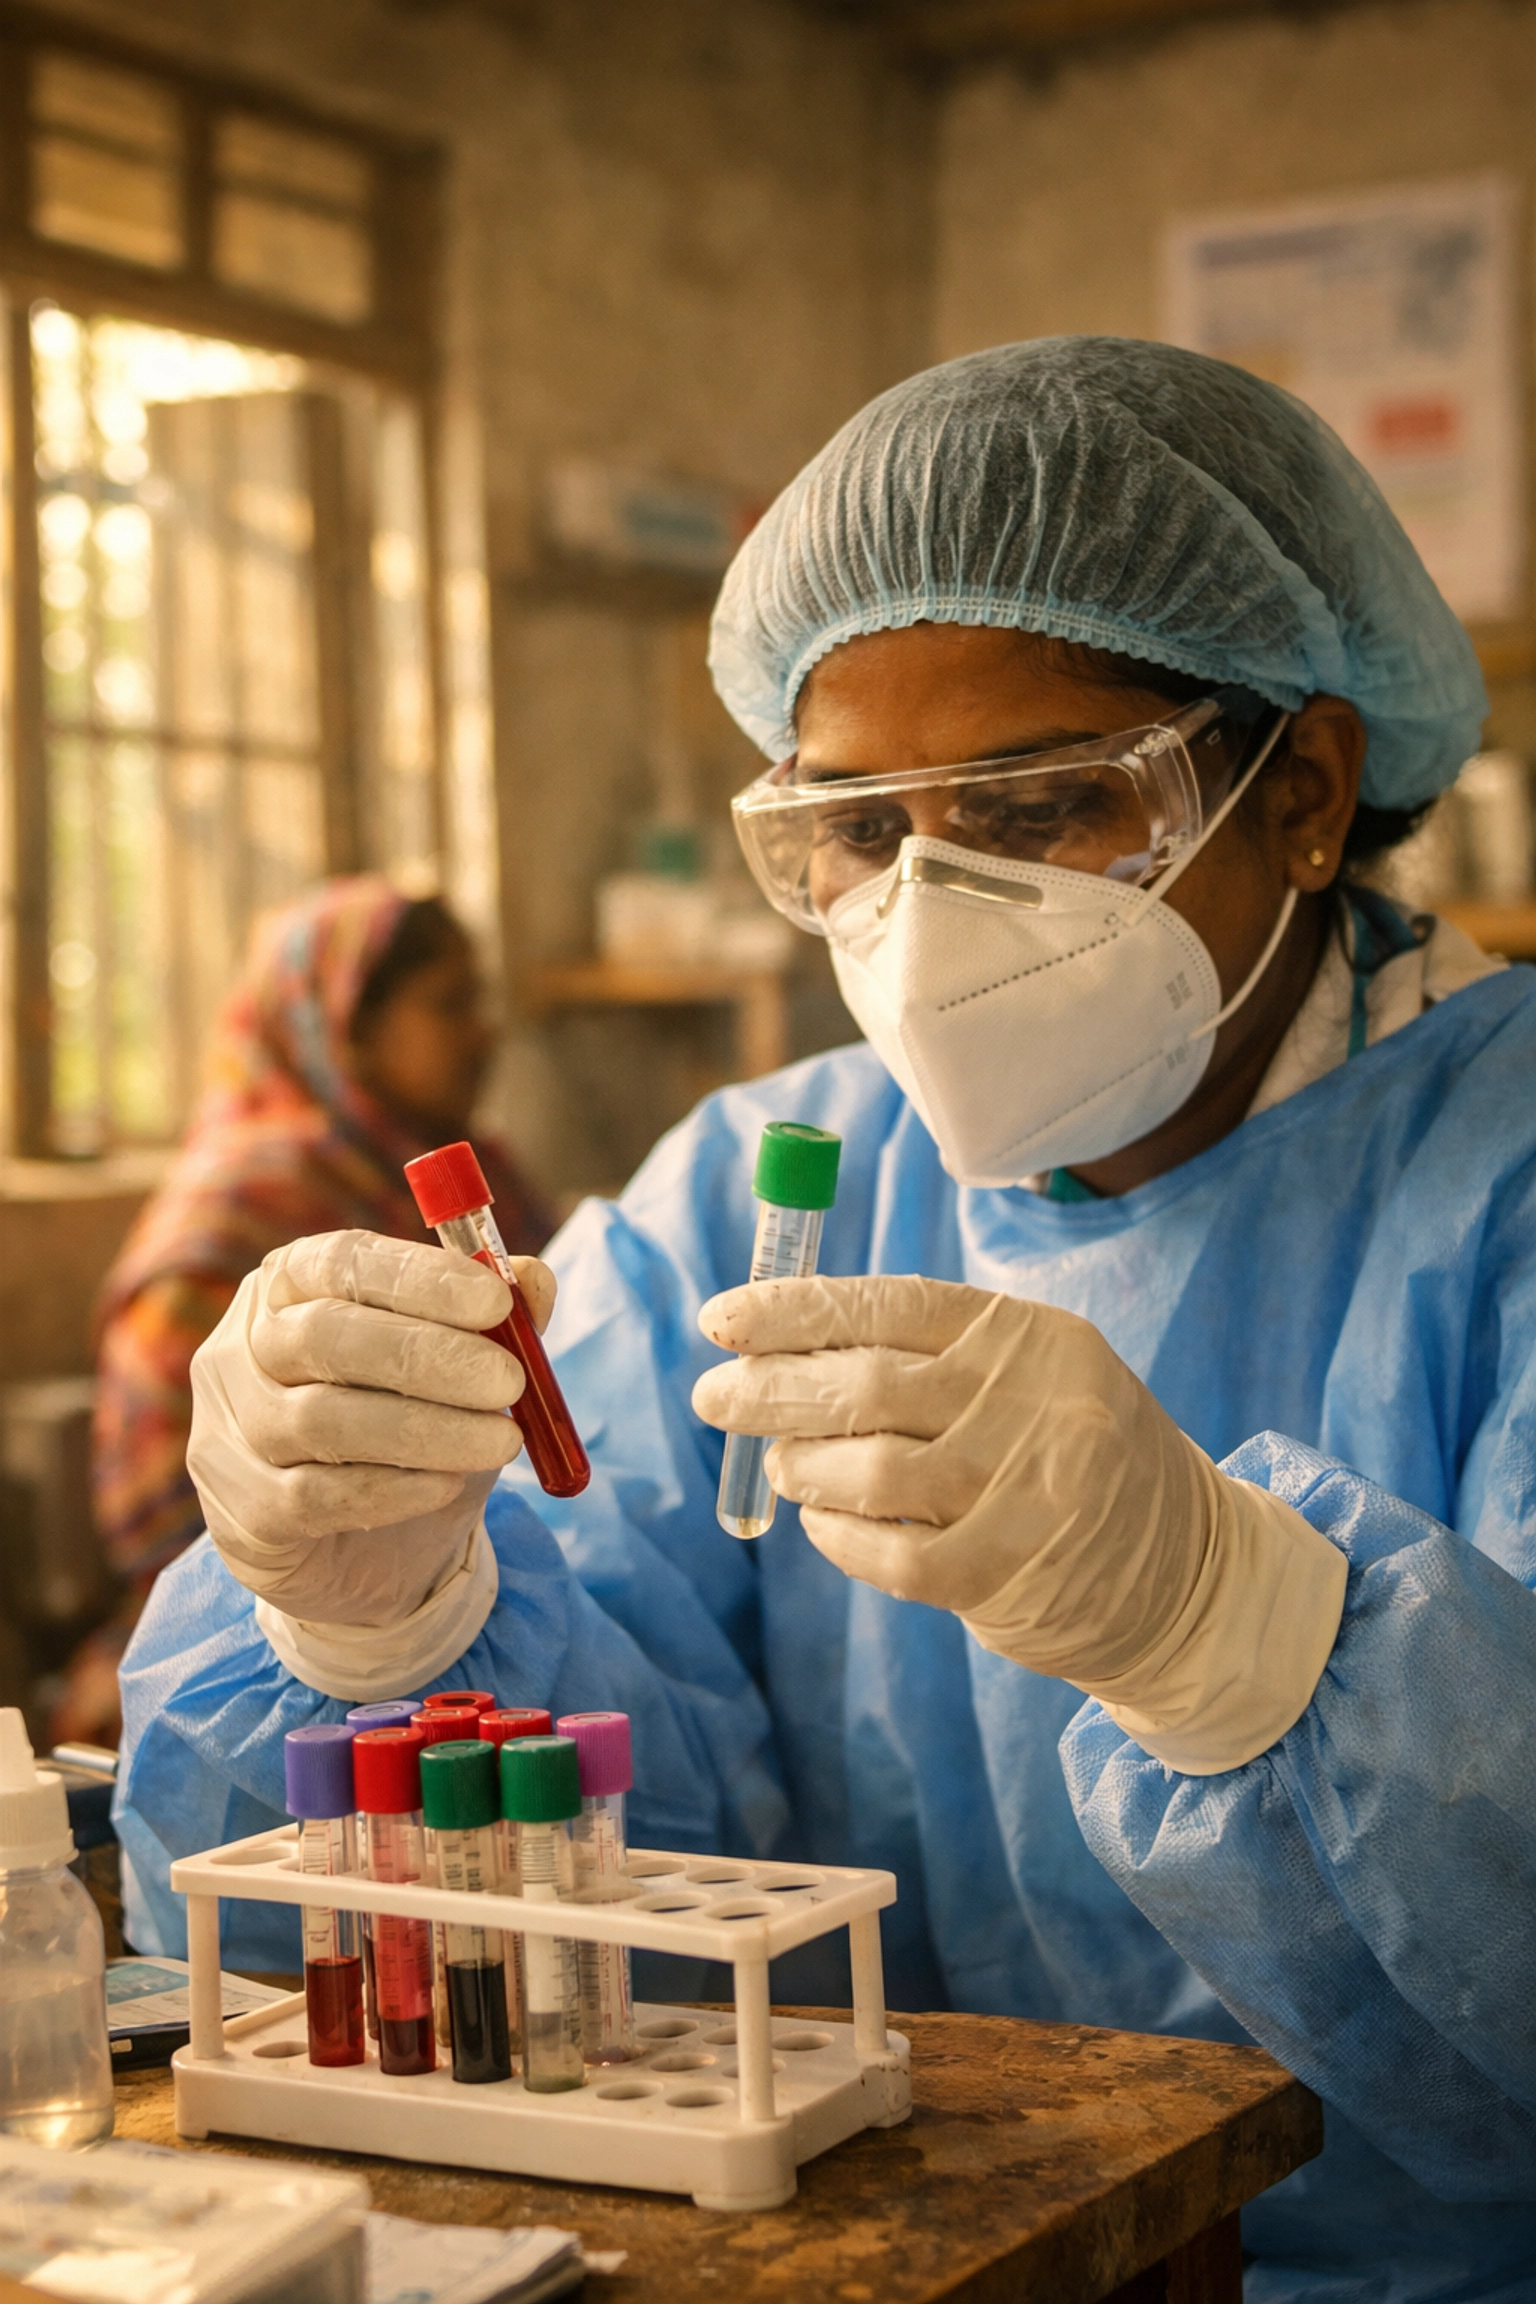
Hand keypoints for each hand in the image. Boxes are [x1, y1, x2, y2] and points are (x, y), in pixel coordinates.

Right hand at [188, 1230, 555, 1627]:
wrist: (369, 1553)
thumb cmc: (413, 1431)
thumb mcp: (464, 1373)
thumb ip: (498, 1323)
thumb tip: (534, 1280)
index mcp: (292, 1286)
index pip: (340, 1261)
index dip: (417, 1277)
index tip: (495, 1301)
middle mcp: (244, 1348)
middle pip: (323, 1335)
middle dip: (427, 1356)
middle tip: (509, 1382)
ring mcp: (231, 1431)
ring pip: (322, 1419)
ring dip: (426, 1429)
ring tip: (502, 1441)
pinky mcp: (242, 1512)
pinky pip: (314, 1495)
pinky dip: (393, 1488)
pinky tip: (446, 1485)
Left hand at [693, 1274, 1345, 1773]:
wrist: (1188, 1569)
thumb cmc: (1072, 1456)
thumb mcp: (1025, 1377)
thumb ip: (923, 1357)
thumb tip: (776, 1351)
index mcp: (1025, 1335)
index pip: (887, 1304)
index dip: (792, 1310)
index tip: (720, 1320)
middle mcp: (1029, 1399)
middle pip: (865, 1382)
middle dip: (769, 1389)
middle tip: (712, 1398)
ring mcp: (1024, 1487)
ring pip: (868, 1469)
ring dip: (803, 1467)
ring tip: (785, 1467)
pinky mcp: (1011, 1571)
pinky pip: (890, 1552)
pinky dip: (839, 1537)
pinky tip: (824, 1525)